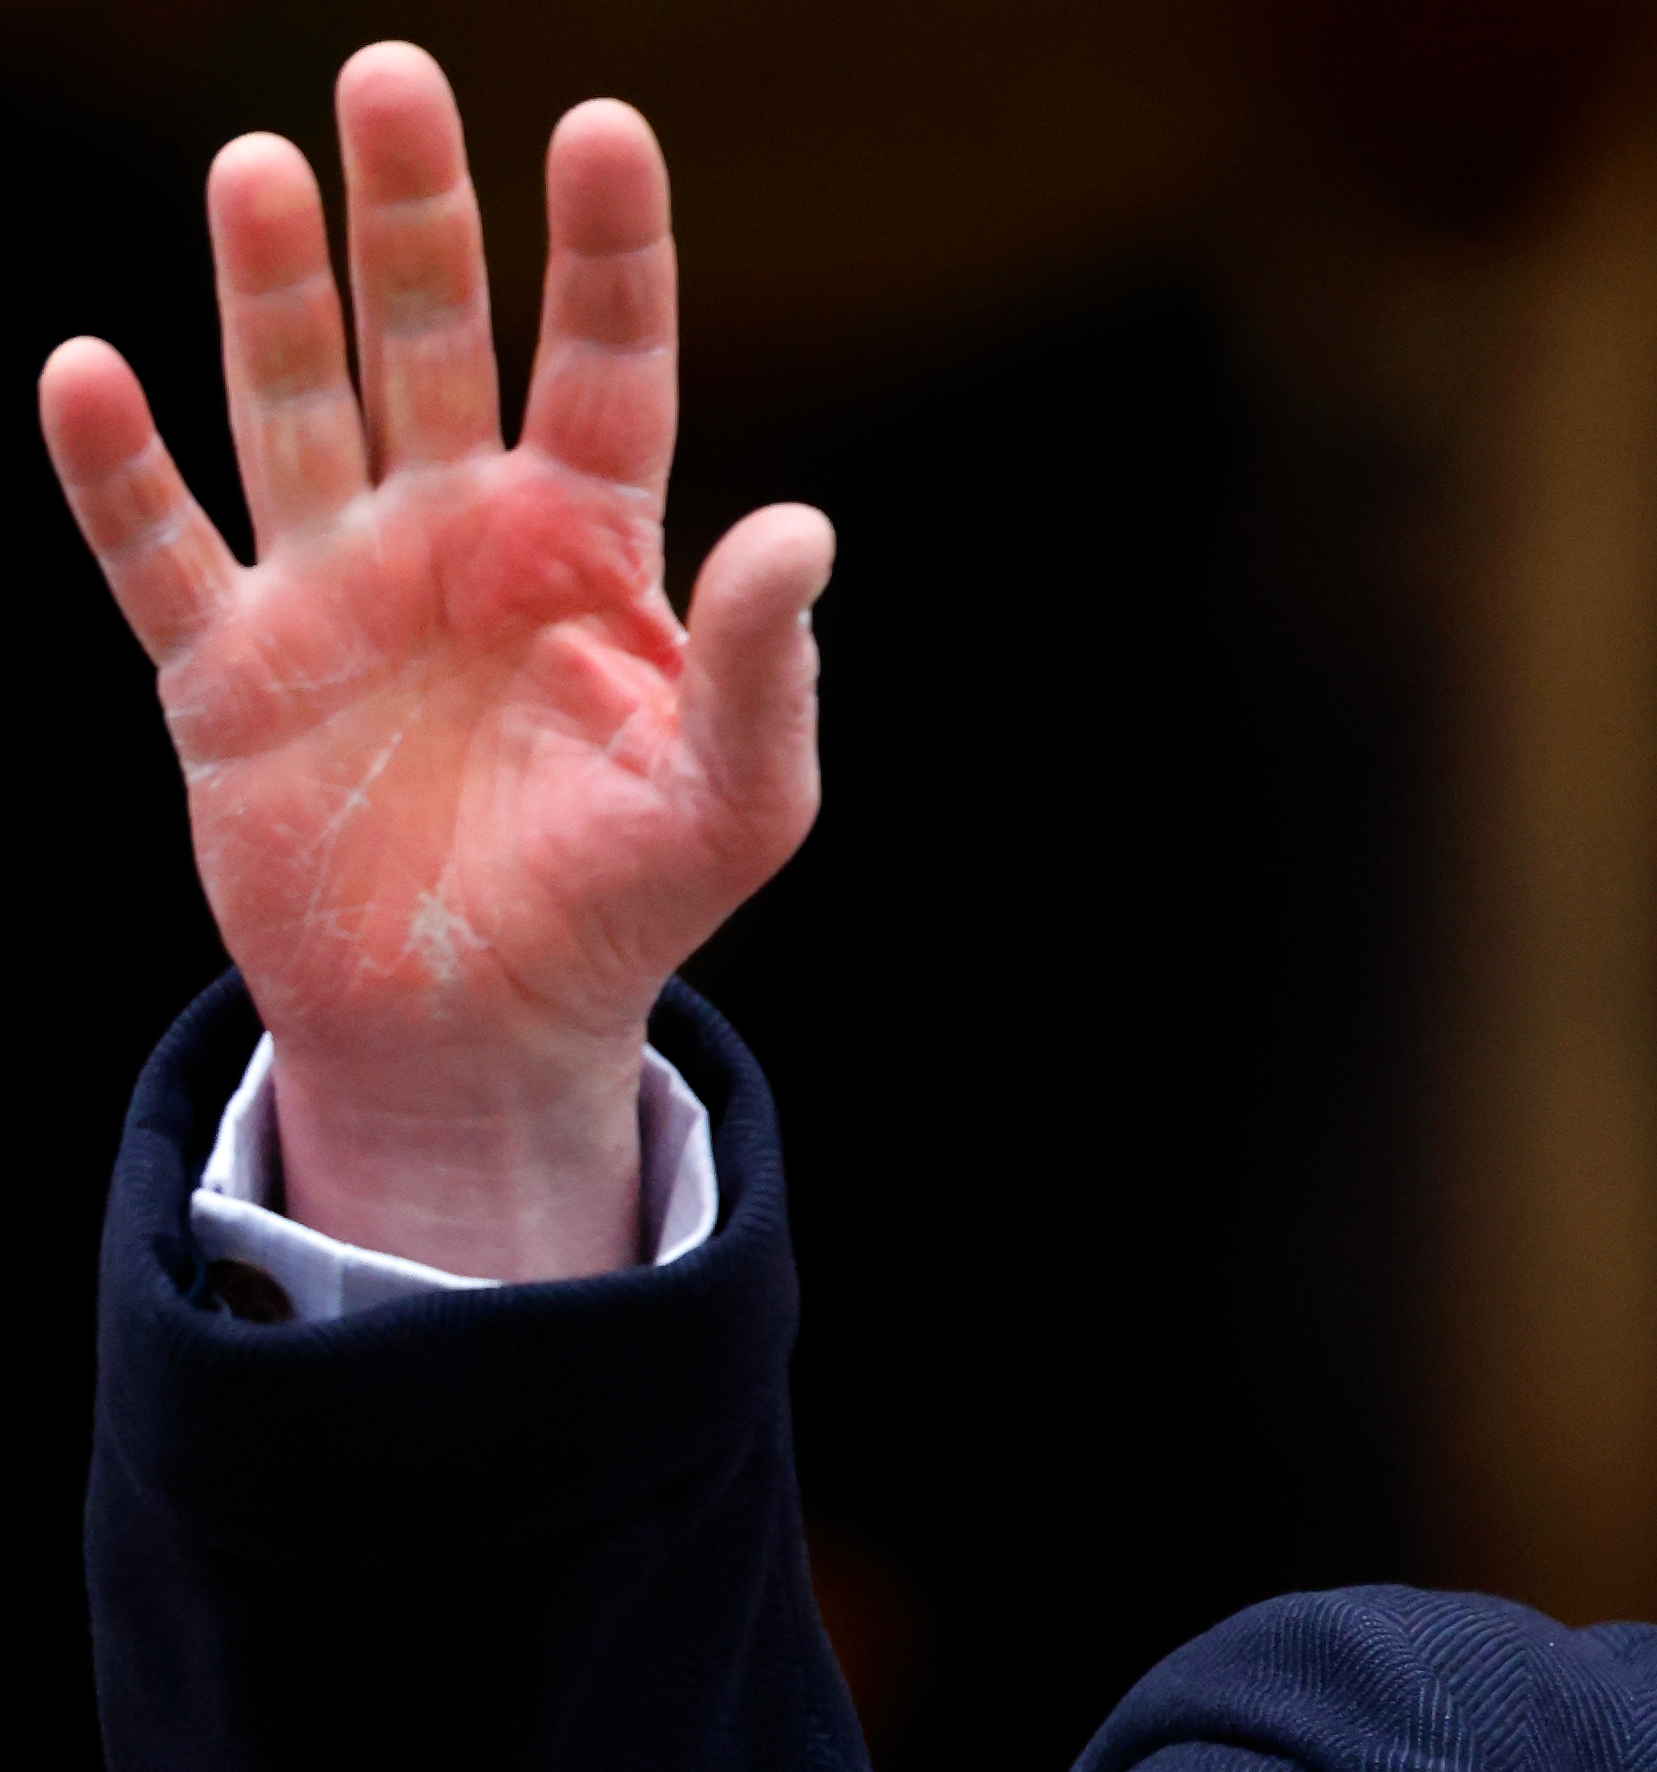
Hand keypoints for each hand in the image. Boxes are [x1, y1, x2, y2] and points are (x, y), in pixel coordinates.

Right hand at [38, 42, 827, 1280]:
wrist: (484, 1026)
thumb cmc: (627, 904)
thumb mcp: (735, 798)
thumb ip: (767, 666)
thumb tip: (807, 528)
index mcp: (589, 548)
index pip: (606, 365)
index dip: (605, 251)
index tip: (604, 125)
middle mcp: (456, 536)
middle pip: (431, 341)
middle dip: (412, 217)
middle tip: (389, 74)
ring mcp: (334, 589)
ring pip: (293, 405)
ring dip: (272, 293)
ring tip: (260, 165)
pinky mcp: (229, 672)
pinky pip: (160, 549)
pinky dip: (118, 469)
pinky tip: (84, 367)